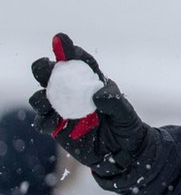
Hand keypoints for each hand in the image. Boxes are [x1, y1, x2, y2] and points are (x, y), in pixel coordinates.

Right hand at [30, 33, 149, 173]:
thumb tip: (97, 95)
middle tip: (46, 65)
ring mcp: (63, 109)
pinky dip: (44, 120)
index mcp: (92, 82)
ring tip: (46, 100)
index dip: (69, 51)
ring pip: (42, 97)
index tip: (62, 41)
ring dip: (40, 96)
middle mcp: (74, 93)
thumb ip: (114, 102)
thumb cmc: (126, 127)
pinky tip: (52, 122)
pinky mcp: (57, 128)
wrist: (124, 153)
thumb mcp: (126, 113)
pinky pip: (43, 121)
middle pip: (53, 75)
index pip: (79, 63)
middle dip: (45, 68)